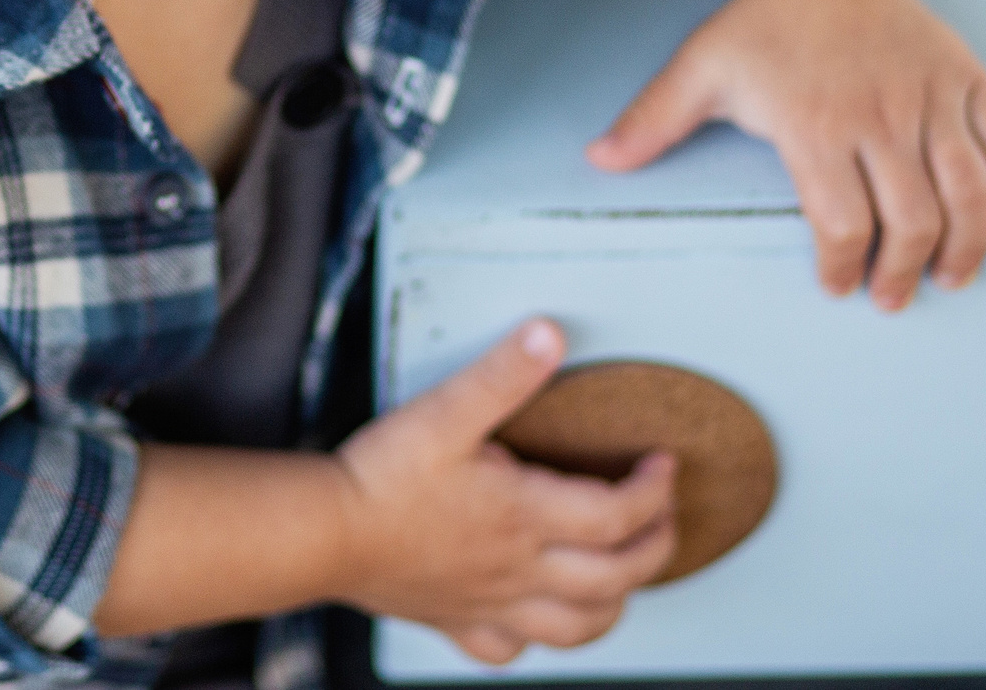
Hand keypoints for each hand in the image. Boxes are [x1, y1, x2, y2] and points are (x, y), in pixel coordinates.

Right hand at [331, 320, 675, 664]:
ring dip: (616, 604)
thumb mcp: (445, 410)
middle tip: (662, 516)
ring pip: (578, 627)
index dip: (655, 490)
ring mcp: (491, 604)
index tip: (662, 464)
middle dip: (656, 547)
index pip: (619, 515)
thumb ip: (503, 374)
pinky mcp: (455, 621)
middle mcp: (521, 570)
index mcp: (526, 516)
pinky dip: (535, 639)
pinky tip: (531, 619)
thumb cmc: (381, 478)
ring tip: (622, 576)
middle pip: (618, 577)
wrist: (323, 535)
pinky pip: (509, 650)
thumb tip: (550, 336)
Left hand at [586, 0, 985, 309]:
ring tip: (951, 280)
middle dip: (904, 272)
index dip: (840, 266)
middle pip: (910, 219)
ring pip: (967, 192)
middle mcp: (880, 115)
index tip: (835, 285)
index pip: (840, 221)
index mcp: (815, 121)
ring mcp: (932, 98)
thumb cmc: (764, 24)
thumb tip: (597, 158)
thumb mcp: (700, 67)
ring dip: (965, 247)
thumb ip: (652, 119)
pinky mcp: (971, 83)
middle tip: (892, 298)